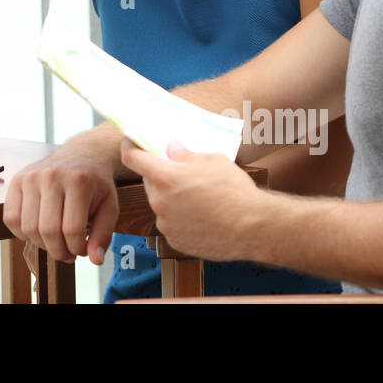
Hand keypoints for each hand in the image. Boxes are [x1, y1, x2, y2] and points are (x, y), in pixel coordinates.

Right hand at [3, 150, 118, 264]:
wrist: (81, 154)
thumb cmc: (96, 184)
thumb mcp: (109, 207)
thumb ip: (103, 235)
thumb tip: (95, 260)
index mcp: (78, 181)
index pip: (72, 230)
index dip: (77, 249)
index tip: (82, 250)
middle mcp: (52, 176)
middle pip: (48, 231)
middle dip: (59, 251)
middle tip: (67, 252)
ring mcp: (31, 176)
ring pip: (28, 228)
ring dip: (41, 245)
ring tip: (54, 242)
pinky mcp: (17, 180)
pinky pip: (11, 218)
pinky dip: (21, 233)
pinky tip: (37, 232)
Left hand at [120, 140, 263, 261]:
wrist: (253, 228)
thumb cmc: (234, 191)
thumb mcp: (212, 160)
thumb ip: (186, 155)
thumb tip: (172, 149)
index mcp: (165, 178)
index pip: (132, 158)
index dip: (129, 147)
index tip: (130, 141)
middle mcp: (160, 202)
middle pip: (150, 182)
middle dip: (161, 175)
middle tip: (182, 173)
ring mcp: (166, 224)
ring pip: (161, 204)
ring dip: (172, 198)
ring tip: (199, 197)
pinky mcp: (176, 241)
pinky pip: (172, 224)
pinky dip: (181, 218)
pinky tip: (202, 215)